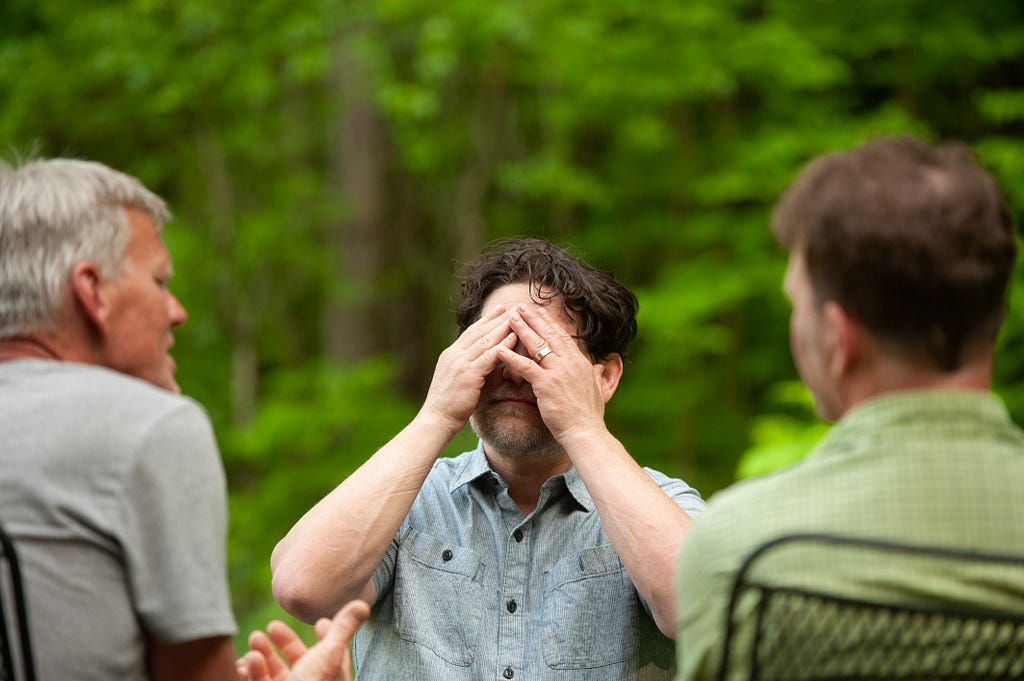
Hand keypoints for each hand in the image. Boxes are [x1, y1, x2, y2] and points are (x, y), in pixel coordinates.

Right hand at [236, 601, 370, 680]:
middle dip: (285, 642)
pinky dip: (251, 671)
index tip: (321, 622)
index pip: (333, 654)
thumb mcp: (329, 655)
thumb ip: (342, 629)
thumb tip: (363, 605)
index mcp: (331, 675)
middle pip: (301, 661)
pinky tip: (245, 661)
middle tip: (271, 625)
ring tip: (254, 637)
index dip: (327, 636)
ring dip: (264, 654)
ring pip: (276, 673)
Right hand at [420, 305, 517, 435]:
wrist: (436, 419)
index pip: (471, 332)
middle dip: (496, 317)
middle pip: (479, 331)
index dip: (486, 320)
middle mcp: (454, 354)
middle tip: (512, 306)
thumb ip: (473, 368)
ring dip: (502, 326)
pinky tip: (514, 337)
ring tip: (517, 316)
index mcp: (451, 354)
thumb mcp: (459, 380)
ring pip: (485, 340)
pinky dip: (502, 345)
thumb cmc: (449, 405)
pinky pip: (489, 355)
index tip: (500, 309)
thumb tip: (491, 362)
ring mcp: (460, 363)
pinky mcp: (468, 374)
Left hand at [497, 305, 619, 443]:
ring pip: (537, 345)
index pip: (563, 337)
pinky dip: (511, 357)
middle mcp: (570, 363)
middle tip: (521, 306)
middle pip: (549, 335)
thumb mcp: (597, 390)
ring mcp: (558, 372)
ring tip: (510, 317)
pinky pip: (526, 366)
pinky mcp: (546, 384)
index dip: (550, 323)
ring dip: (522, 329)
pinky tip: (499, 349)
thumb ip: (595, 376)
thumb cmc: (590, 416)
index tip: (540, 311)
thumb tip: (598, 368)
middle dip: (534, 318)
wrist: (586, 432)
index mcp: (581, 363)